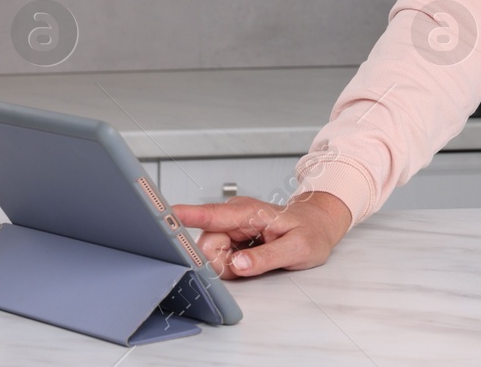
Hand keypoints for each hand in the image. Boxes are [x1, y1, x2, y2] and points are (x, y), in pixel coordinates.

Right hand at [171, 191, 351, 278]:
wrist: (317, 225)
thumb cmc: (311, 232)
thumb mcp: (298, 248)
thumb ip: (267, 257)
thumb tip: (238, 264)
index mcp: (248, 212)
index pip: (211, 215)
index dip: (186, 216)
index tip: (163, 215)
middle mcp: (233, 217)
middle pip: (206, 247)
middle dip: (223, 264)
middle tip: (251, 263)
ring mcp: (230, 228)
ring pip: (210, 256)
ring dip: (228, 266)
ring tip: (257, 260)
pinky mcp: (229, 238)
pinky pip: (218, 260)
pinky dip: (232, 266)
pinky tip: (251, 259)